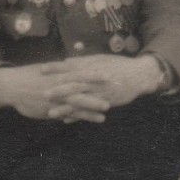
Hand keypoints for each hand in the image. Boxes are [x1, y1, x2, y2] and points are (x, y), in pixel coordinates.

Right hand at [0, 63, 106, 122]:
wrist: (15, 85)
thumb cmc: (33, 76)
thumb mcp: (52, 70)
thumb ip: (65, 71)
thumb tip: (75, 66)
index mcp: (65, 71)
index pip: (86, 70)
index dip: (101, 70)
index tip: (116, 70)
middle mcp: (64, 82)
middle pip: (87, 83)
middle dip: (103, 85)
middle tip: (120, 85)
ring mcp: (59, 96)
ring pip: (81, 99)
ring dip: (96, 103)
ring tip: (110, 106)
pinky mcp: (54, 107)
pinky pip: (73, 113)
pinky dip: (87, 116)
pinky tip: (99, 119)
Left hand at [46, 54, 162, 110]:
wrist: (138, 75)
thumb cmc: (118, 66)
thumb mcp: (101, 59)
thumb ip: (83, 61)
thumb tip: (66, 60)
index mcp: (92, 65)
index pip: (71, 66)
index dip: (56, 68)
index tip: (41, 69)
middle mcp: (94, 77)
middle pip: (74, 83)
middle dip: (58, 89)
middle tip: (43, 94)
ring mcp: (100, 90)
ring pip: (80, 99)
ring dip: (65, 106)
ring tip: (51, 113)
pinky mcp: (105, 100)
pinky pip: (89, 109)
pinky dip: (78, 115)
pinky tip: (66, 120)